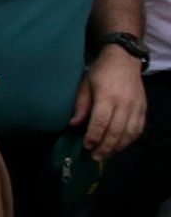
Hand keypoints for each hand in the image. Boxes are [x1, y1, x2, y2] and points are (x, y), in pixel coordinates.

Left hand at [73, 45, 146, 159]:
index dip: (93, 136)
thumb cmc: (101, 72)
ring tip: (106, 154)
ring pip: (129, 133)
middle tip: (95, 157)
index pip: (101, 122)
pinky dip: (130, 140)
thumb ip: (81, 106)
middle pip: (116, 131)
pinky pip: (138, 129)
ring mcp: (136, 107)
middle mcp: (124, 104)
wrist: (124, 59)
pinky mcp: (143, 109)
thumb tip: (73, 125)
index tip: (86, 145)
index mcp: (107, 97)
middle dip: (105, 147)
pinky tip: (120, 145)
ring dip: (118, 147)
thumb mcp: (85, 85)